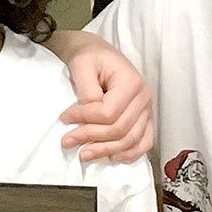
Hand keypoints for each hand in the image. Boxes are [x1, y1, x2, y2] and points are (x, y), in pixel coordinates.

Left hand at [57, 33, 152, 161]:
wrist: (99, 54)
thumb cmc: (90, 58)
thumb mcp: (82, 65)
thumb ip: (87, 91)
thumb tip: (88, 116)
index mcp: (131, 82)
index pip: (109, 112)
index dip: (85, 119)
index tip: (64, 118)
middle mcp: (144, 97)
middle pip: (120, 129)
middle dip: (91, 137)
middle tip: (67, 141)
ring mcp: (147, 110)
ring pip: (131, 140)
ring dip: (105, 150)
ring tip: (83, 154)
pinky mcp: (145, 119)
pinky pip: (144, 143)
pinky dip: (129, 154)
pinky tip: (111, 157)